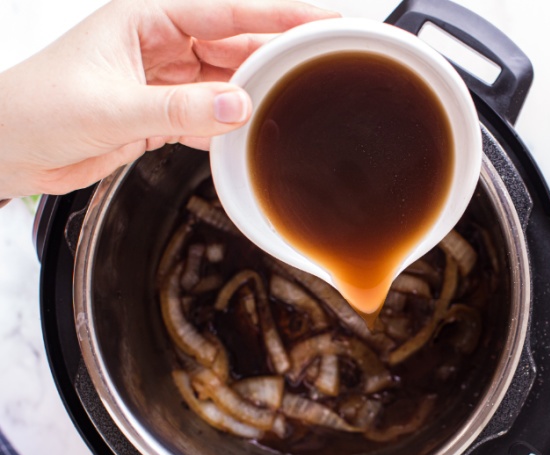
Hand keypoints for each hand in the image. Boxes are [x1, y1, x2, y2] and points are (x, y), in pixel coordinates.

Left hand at [0, 0, 336, 196]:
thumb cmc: (33, 108)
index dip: (279, 13)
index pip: (227, 9)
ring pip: (228, 83)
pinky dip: (231, 130)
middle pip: (236, 44)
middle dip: (278, 54)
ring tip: (296, 104)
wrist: (7, 151)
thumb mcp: (111, 106)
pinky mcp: (163, 116)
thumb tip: (238, 105)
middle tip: (323, 65)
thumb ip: (180, 109)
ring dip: (256, 96)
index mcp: (145, 18)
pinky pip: (212, 118)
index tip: (322, 19)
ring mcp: (164, 82)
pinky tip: (251, 136)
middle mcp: (160, 45)